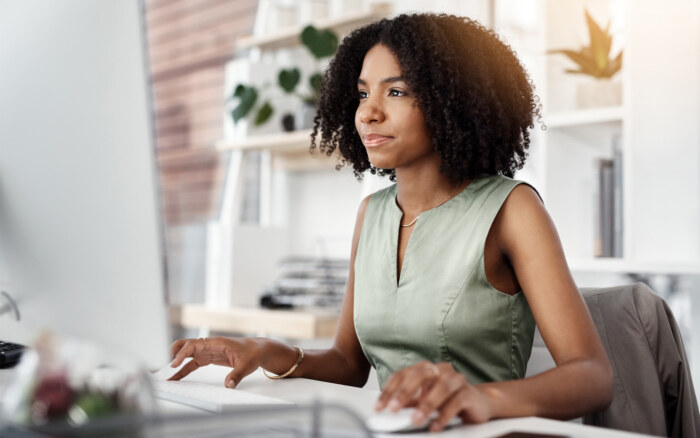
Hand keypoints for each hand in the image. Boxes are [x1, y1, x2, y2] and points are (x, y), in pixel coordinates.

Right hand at [168, 336, 261, 388]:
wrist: (258, 350)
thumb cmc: (252, 353)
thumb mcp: (247, 365)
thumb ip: (237, 375)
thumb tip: (228, 385)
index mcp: (216, 343)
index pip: (194, 345)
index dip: (182, 354)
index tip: (174, 364)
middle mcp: (208, 345)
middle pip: (185, 345)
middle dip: (171, 353)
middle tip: (159, 364)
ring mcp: (207, 351)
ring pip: (186, 354)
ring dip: (174, 361)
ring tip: (162, 372)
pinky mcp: (208, 358)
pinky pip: (191, 363)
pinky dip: (182, 370)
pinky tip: (174, 378)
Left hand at [375, 361, 492, 431]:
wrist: (479, 403)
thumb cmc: (448, 400)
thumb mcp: (424, 402)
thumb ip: (409, 403)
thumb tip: (390, 410)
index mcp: (426, 369)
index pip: (403, 374)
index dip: (389, 390)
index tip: (380, 406)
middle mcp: (440, 370)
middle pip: (420, 374)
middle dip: (404, 392)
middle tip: (394, 409)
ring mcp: (456, 379)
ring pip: (440, 387)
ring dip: (426, 405)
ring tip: (415, 420)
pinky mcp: (469, 392)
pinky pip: (456, 402)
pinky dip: (444, 416)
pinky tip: (435, 426)